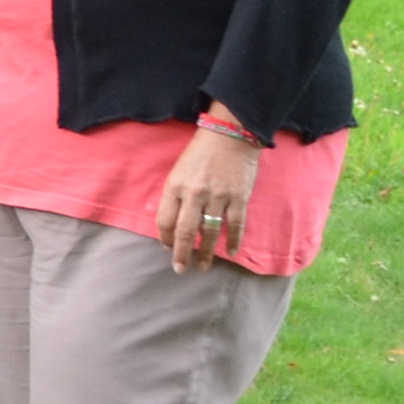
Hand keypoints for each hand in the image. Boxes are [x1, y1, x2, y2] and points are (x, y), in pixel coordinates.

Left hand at [159, 119, 259, 270]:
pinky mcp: (238, 197)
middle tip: (181, 269)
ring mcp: (218, 197)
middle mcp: (194, 194)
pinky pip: (235, 225)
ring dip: (207, 252)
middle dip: (181, 254)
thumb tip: (172, 223)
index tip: (166, 248)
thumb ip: (175, 194)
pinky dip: (234, 240)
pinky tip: (232, 252)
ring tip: (204, 266)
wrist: (230, 134)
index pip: (165, 220)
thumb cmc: (201, 152)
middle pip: (185, 232)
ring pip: (209, 232)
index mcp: (175, 186)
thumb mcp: (179, 170)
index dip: (165, 238)